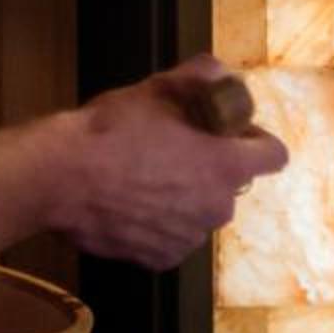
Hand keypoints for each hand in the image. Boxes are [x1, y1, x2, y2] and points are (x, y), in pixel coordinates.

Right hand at [58, 55, 288, 269]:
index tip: (229, 133)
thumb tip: (220, 73)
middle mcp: (217, 208)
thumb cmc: (112, 130)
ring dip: (184, 198)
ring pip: (199, 213)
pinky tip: (130, 205)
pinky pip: (172, 238)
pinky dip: (159, 225)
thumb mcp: (159, 88)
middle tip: (172, 150)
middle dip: (210, 169)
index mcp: (226, 165)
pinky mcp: (160, 259)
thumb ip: (202, 76)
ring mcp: (189, 238)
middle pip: (231, 185)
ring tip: (144, 178)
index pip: (274, 155)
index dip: (253, 140)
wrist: (60, 178)